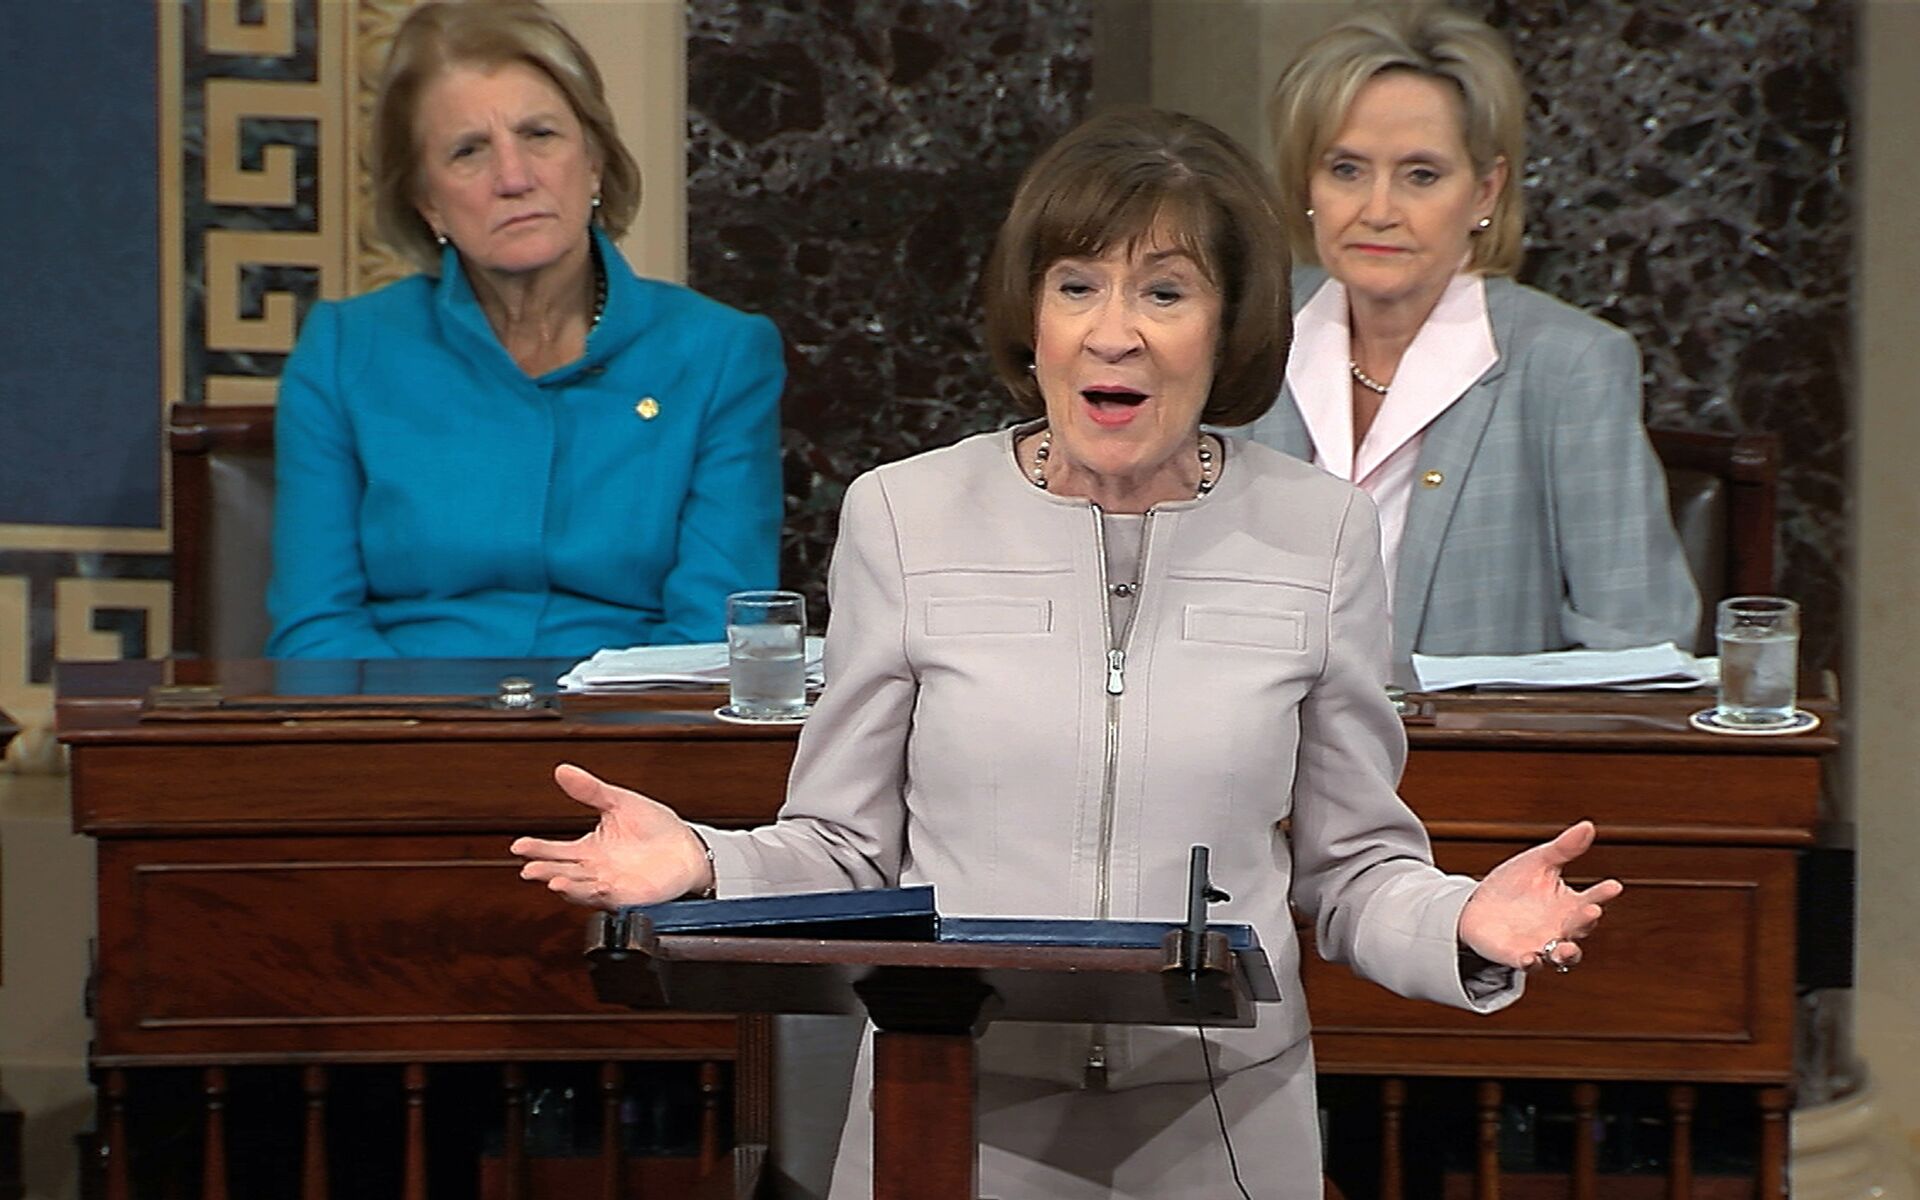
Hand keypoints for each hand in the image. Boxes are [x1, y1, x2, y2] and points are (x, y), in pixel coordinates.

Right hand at [509, 764, 713, 909]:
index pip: (556, 850)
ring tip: (553, 881)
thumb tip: (563, 770)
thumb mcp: (619, 802)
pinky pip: (609, 897)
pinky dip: (597, 894)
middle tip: (529, 868)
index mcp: (589, 849)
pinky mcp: (629, 896)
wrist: (687, 847)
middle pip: (562, 872)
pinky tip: (590, 887)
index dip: (536, 848)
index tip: (519, 845)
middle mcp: (595, 870)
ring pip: (581, 888)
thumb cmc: (655, 827)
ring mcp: (610, 885)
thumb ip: (590, 790)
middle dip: (545, 871)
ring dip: (567, 886)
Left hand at [1457, 820, 1622, 971]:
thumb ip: (1563, 849)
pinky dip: (1532, 962)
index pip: (1592, 898)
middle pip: (1581, 927)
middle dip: (1587, 920)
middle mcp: (1562, 928)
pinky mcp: (1519, 956)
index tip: (1614, 885)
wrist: (1478, 907)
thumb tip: (1588, 826)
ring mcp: (1543, 944)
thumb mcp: (1538, 862)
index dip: (1603, 893)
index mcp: (1570, 904)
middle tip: (1592, 910)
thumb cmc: (1514, 884)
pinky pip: (1530, 964)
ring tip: (1567, 947)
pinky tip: (1530, 957)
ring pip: (1563, 955)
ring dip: (1567, 952)